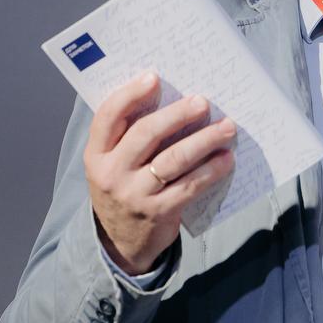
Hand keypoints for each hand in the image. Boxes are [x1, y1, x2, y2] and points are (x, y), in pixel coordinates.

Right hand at [84, 71, 236, 275]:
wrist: (121, 244)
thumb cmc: (124, 190)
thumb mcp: (113, 165)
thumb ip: (129, 138)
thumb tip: (172, 100)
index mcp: (96, 155)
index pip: (108, 117)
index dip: (130, 94)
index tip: (154, 78)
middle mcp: (111, 173)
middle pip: (146, 134)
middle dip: (177, 114)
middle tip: (202, 102)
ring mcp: (135, 194)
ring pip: (173, 159)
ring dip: (204, 140)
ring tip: (227, 127)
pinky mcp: (159, 212)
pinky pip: (190, 186)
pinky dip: (211, 170)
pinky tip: (226, 159)